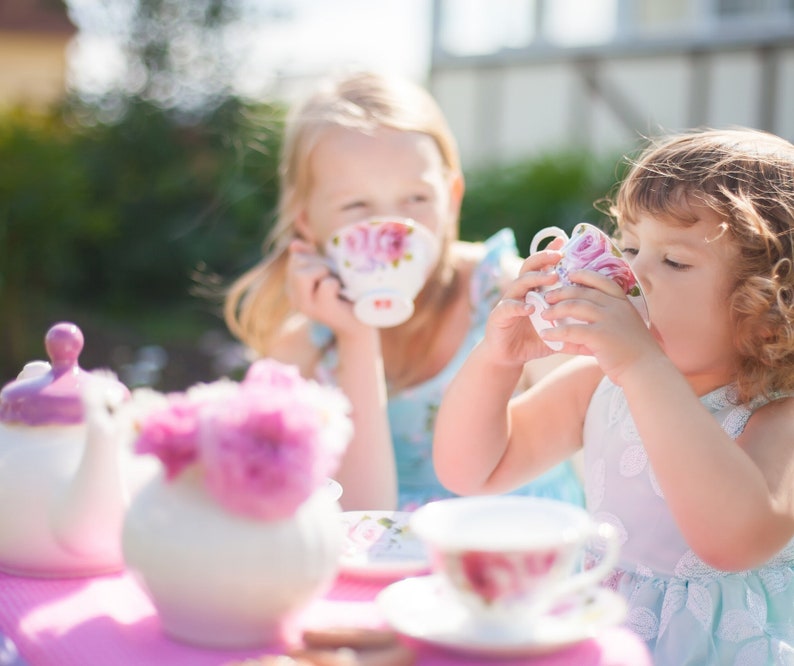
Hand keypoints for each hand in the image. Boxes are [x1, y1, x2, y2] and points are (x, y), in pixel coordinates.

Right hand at [286, 239, 368, 336]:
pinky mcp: (321, 311)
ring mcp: (305, 306)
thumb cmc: (345, 292)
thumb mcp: (326, 271)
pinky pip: (326, 284)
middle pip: (297, 263)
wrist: (360, 322)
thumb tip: (293, 244)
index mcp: (292, 288)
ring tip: (335, 283)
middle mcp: (294, 298)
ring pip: (302, 274)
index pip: (295, 258)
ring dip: (324, 272)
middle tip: (333, 277)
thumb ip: (309, 256)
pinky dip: (337, 284)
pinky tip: (341, 294)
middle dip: (319, 263)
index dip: (315, 256)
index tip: (328, 270)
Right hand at [480, 249, 564, 366]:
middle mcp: (520, 292)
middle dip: (543, 259)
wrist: (508, 357)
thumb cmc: (533, 340)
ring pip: (519, 284)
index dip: (550, 252)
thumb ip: (572, 321)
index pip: (542, 267)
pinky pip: (508, 308)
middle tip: (558, 255)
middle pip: (529, 268)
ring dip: (535, 279)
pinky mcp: (498, 316)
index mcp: (533, 291)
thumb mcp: (556, 328)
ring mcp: (508, 302)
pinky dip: (519, 306)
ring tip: (550, 277)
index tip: (564, 241)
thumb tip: (599, 321)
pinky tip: (530, 308)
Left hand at [540, 268, 663, 383]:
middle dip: (562, 292)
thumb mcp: (618, 333)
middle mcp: (615, 307)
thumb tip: (567, 337)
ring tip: (544, 315)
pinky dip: (555, 332)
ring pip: (574, 306)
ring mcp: (608, 319)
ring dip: (555, 309)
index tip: (570, 274)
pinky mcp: (600, 335)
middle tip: (547, 297)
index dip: (585, 275)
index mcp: (622, 303)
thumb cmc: (633, 353)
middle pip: (582, 292)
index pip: (602, 281)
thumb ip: (595, 329)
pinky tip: (545, 335)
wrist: (646, 370)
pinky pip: (571, 329)